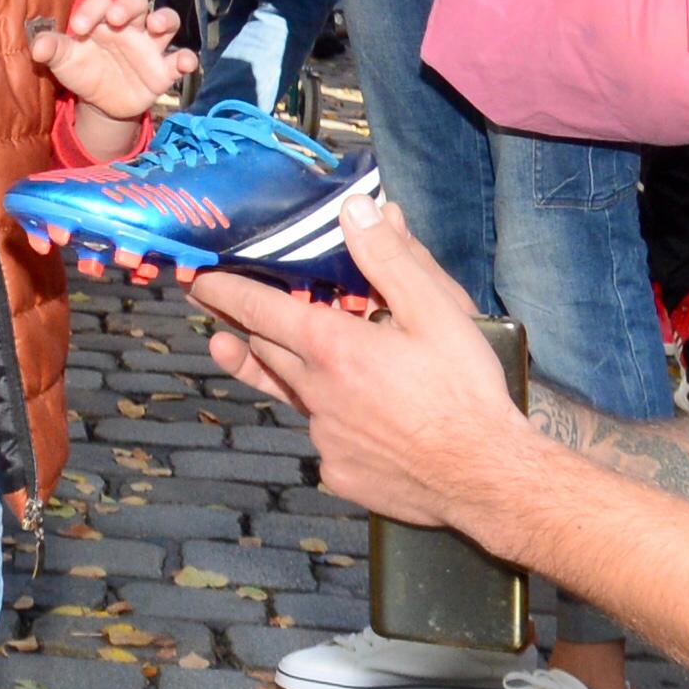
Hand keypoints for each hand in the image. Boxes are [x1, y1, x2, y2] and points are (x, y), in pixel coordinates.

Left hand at [28, 0, 192, 121]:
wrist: (101, 103)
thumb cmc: (83, 70)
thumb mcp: (64, 61)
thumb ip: (52, 50)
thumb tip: (36, 46)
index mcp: (103, 20)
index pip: (101, 2)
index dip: (92, 10)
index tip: (79, 28)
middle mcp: (130, 27)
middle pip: (136, 2)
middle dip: (128, 6)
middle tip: (116, 19)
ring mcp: (150, 46)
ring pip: (166, 21)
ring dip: (164, 19)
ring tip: (155, 25)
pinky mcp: (164, 70)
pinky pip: (180, 59)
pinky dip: (187, 58)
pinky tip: (185, 63)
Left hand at [195, 190, 521, 528]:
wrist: (488, 478)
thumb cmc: (466, 391)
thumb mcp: (437, 311)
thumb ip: (390, 259)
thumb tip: (356, 211)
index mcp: (334, 349)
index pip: (260, 310)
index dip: (226, 293)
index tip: (200, 283)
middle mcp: (318, 394)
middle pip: (267, 352)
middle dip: (247, 329)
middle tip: (227, 313)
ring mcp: (325, 439)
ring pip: (295, 395)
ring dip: (292, 372)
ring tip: (277, 355)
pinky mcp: (339, 473)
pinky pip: (324, 437)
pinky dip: (332, 419)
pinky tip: (360, 414)